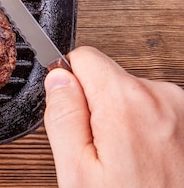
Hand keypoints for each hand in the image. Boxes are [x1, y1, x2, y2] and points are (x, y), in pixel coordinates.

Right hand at [44, 46, 183, 187]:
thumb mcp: (77, 171)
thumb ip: (63, 115)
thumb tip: (57, 78)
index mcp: (126, 102)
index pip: (83, 57)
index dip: (69, 86)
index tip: (76, 118)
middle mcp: (160, 97)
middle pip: (108, 78)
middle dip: (97, 107)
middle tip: (102, 153)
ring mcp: (182, 109)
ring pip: (131, 95)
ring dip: (124, 121)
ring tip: (129, 162)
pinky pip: (154, 111)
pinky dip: (147, 131)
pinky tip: (148, 162)